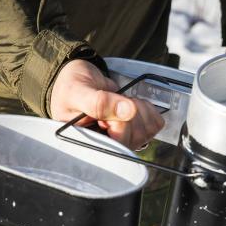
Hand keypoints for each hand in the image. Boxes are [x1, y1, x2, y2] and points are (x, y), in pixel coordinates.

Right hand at [50, 59, 164, 149]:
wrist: (81, 79)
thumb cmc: (71, 88)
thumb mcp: (77, 92)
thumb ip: (99, 102)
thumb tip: (127, 111)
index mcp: (89, 145)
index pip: (117, 146)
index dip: (119, 125)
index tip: (106, 113)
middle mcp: (109, 146)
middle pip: (135, 137)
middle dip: (128, 112)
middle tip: (113, 100)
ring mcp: (124, 139)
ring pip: (147, 130)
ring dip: (138, 109)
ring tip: (119, 101)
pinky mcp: (137, 129)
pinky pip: (155, 124)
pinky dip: (148, 108)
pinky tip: (130, 103)